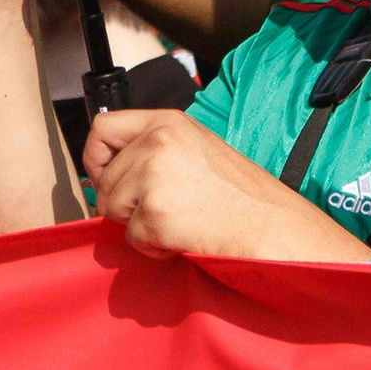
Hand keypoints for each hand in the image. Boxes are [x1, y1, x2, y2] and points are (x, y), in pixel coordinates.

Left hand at [83, 108, 357, 261]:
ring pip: (112, 207)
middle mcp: (156, 142)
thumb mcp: (197, 149)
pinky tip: (183, 239)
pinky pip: (132, 238)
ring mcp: (153, 176)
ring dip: (138, 225)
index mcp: (167, 122)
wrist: (274, 228)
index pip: (103, 126)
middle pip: (105, 176)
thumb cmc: (244, 197)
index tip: (106, 177)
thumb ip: (156, 148)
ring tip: (177, 224)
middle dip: (123, 202)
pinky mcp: (155, 212)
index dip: (97, 156)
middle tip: (158, 213)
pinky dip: (153, 247)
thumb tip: (112, 169)